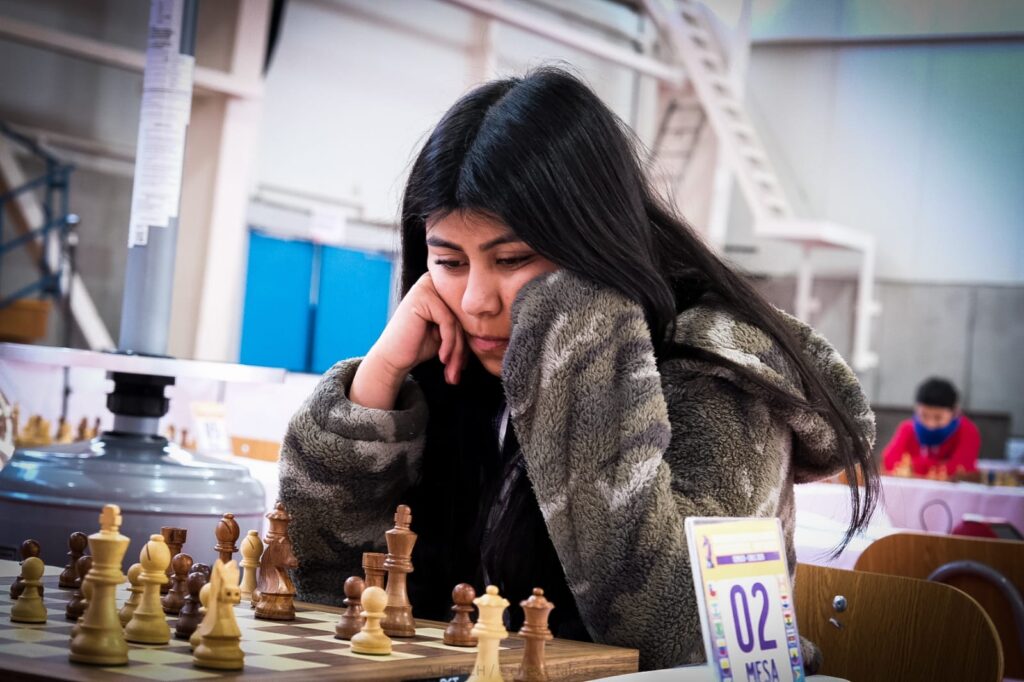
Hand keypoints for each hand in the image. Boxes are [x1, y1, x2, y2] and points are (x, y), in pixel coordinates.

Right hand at [351, 273, 467, 408]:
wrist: (393, 358)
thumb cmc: (420, 346)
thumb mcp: (449, 334)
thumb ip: (466, 324)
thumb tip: (495, 331)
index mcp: (442, 287)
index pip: (466, 314)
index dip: (468, 341)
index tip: (464, 365)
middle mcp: (435, 281)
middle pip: (462, 317)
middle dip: (463, 349)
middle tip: (457, 372)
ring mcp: (427, 286)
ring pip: (457, 321)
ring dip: (457, 350)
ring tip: (452, 370)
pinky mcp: (422, 297)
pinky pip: (448, 322)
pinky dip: (449, 343)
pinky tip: (442, 358)